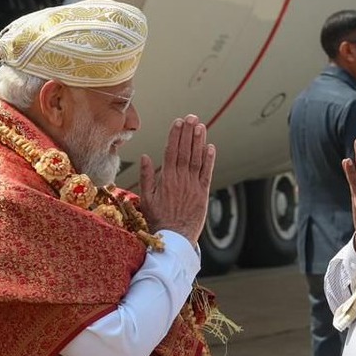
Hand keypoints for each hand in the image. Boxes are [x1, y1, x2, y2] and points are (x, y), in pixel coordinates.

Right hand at [140, 114, 215, 241]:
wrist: (175, 238)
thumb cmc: (158, 220)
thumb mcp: (146, 198)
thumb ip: (146, 176)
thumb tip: (145, 156)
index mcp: (166, 179)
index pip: (171, 152)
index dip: (175, 136)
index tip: (177, 122)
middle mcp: (181, 179)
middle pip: (186, 151)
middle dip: (188, 133)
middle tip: (191, 117)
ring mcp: (193, 185)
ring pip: (197, 159)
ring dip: (199, 141)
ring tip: (200, 126)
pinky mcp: (203, 193)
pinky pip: (207, 173)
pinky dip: (209, 160)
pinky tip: (211, 147)